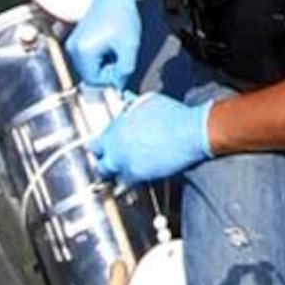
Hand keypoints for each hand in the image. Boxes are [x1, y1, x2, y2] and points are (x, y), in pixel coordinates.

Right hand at [66, 0, 140, 89]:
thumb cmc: (121, 15)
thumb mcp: (129, 47)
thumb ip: (124, 71)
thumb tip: (118, 86)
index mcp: (83, 51)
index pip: (94, 81)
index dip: (111, 79)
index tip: (122, 70)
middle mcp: (73, 49)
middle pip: (90, 75)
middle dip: (107, 71)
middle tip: (121, 57)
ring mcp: (73, 44)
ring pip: (90, 68)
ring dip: (104, 64)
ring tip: (115, 48)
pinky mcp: (77, 40)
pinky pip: (88, 58)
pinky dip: (100, 57)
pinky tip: (109, 45)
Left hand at [89, 92, 214, 184]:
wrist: (189, 133)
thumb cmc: (171, 115)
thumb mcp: (146, 102)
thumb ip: (130, 110)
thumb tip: (127, 111)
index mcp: (114, 131)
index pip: (95, 145)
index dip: (100, 146)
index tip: (103, 147)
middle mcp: (117, 152)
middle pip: (101, 166)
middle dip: (105, 164)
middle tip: (109, 163)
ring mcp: (129, 166)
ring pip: (115, 177)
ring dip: (119, 174)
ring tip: (125, 171)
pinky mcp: (142, 177)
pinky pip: (131, 182)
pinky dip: (133, 179)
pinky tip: (141, 172)